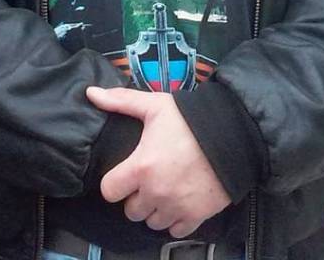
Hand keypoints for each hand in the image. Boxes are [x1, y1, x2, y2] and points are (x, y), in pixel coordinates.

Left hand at [86, 86, 230, 238]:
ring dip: (156, 209)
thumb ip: (121, 101)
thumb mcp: (154, 105)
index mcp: (141, 167)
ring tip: (165, 190)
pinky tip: (180, 201)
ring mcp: (176, 207)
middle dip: (137, 197)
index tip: (124, 174)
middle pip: (131, 211)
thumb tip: (90, 93)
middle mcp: (155, 192)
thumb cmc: (189, 119)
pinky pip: (176, 231)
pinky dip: (176, 220)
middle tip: (149, 179)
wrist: (232, 133)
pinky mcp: (196, 216)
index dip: (115, 183)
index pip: (109, 191)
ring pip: (153, 222)